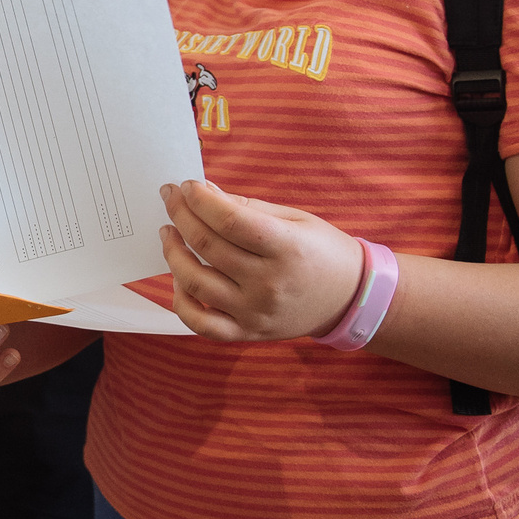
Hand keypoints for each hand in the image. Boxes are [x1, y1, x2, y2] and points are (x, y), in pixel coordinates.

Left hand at [158, 179, 362, 343]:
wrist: (349, 298)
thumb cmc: (321, 251)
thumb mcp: (294, 219)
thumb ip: (246, 207)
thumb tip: (203, 191)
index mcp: (286, 247)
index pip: (228, 219)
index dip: (199, 200)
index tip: (186, 187)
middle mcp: (268, 283)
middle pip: (207, 246)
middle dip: (181, 215)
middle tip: (170, 199)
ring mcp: (255, 312)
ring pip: (195, 282)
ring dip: (172, 253)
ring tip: (169, 233)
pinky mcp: (247, 332)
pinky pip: (200, 323)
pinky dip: (180, 301)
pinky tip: (179, 278)